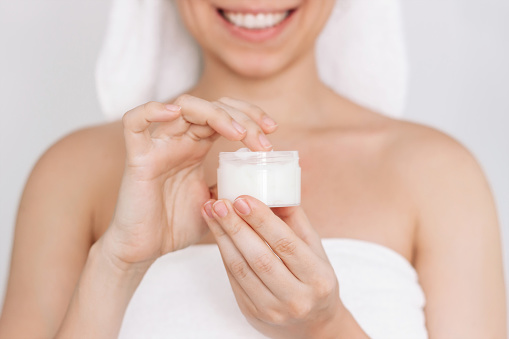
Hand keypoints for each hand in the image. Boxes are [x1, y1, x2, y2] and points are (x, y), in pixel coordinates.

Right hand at [102, 95, 277, 269]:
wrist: (146, 250)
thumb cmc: (176, 226)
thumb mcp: (218, 203)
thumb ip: (234, 186)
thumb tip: (262, 181)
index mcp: (196, 147)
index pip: (225, 114)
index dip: (250, 116)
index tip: (272, 132)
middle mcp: (179, 140)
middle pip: (211, 107)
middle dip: (243, 116)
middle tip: (264, 140)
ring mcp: (159, 146)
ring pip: (184, 107)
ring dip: (217, 114)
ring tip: (239, 134)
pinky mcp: (138, 158)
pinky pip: (134, 123)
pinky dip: (151, 110)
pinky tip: (175, 112)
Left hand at [201, 196, 350, 338]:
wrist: (313, 326)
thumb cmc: (314, 279)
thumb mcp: (315, 251)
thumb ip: (296, 221)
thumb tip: (273, 190)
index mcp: (318, 278)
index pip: (286, 244)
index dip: (262, 221)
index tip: (242, 199)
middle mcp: (297, 298)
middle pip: (260, 257)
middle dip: (236, 227)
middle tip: (219, 203)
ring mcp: (273, 310)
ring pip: (242, 269)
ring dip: (223, 238)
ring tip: (211, 213)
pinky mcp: (252, 314)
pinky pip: (234, 280)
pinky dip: (224, 253)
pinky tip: (218, 233)